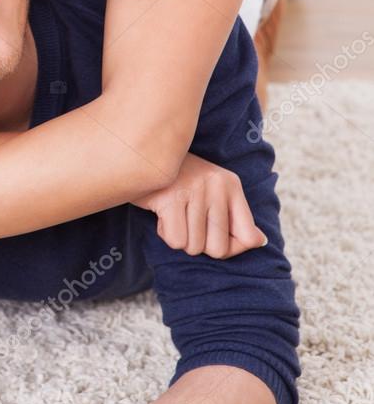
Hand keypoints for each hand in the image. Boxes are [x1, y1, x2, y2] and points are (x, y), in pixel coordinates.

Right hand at [133, 153, 266, 258]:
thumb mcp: (213, 191)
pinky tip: (162, 214)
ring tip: (173, 213)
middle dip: (199, 244)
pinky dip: (165, 233)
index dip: (233, 248)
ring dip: (180, 237)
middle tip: (187, 222)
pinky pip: (176, 240)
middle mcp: (217, 185)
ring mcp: (195, 190)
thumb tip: (259, 242)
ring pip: (194, 247)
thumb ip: (236, 217)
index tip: (215, 236)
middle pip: (218, 249)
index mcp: (231, 184)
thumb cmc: (179, 181)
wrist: (143, 154)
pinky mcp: (171, 198)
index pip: (249, 237)